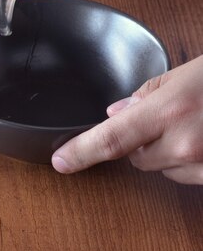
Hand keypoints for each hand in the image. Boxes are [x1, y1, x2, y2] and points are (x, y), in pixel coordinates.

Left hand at [52, 55, 202, 184]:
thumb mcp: (187, 74)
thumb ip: (146, 94)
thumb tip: (116, 114)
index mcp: (171, 109)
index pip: (111, 138)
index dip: (82, 151)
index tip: (61, 160)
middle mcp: (183, 143)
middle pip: (136, 157)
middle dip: (143, 141)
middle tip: (171, 117)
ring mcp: (200, 165)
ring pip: (163, 168)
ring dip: (170, 152)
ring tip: (197, 125)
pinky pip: (186, 176)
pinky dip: (190, 162)